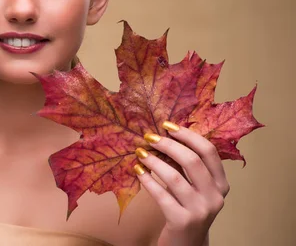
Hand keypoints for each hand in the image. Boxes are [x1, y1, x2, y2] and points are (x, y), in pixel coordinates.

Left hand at [134, 121, 228, 245]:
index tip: (167, 125)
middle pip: (192, 161)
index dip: (188, 135)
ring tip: (140, 153)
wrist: (186, 243)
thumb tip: (164, 135)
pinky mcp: (182, 221)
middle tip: (149, 137)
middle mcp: (215, 197)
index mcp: (221, 183)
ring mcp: (200, 210)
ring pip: (174, 177)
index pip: (209, 151)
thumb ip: (185, 165)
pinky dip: (147, 181)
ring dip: (154, 161)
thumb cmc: (186, 208)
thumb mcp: (194, 187)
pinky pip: (161, 195)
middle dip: (168, 145)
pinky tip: (138, 171)